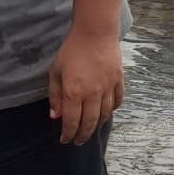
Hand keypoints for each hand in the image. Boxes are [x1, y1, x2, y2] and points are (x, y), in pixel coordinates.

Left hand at [47, 31, 124, 145]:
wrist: (95, 33)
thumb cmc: (71, 50)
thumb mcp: (56, 72)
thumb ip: (55, 96)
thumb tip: (55, 116)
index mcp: (74, 92)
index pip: (71, 121)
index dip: (68, 133)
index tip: (65, 140)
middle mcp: (92, 93)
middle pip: (89, 122)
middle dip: (83, 135)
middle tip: (78, 141)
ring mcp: (108, 87)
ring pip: (105, 114)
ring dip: (98, 125)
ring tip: (92, 129)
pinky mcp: (118, 80)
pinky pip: (118, 100)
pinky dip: (112, 109)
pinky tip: (107, 112)